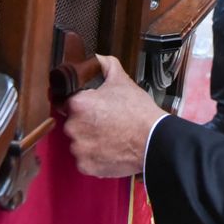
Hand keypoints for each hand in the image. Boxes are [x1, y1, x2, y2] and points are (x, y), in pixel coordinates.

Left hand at [64, 55, 166, 177]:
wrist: (153, 140)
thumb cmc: (138, 111)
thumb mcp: (122, 81)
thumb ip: (106, 65)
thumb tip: (97, 58)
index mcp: (78, 104)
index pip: (69, 102)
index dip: (83, 105)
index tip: (94, 108)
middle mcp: (73, 127)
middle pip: (73, 124)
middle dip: (86, 123)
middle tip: (106, 122)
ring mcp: (79, 149)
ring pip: (79, 143)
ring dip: (90, 141)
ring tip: (110, 137)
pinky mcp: (86, 166)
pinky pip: (86, 160)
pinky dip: (95, 157)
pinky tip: (110, 150)